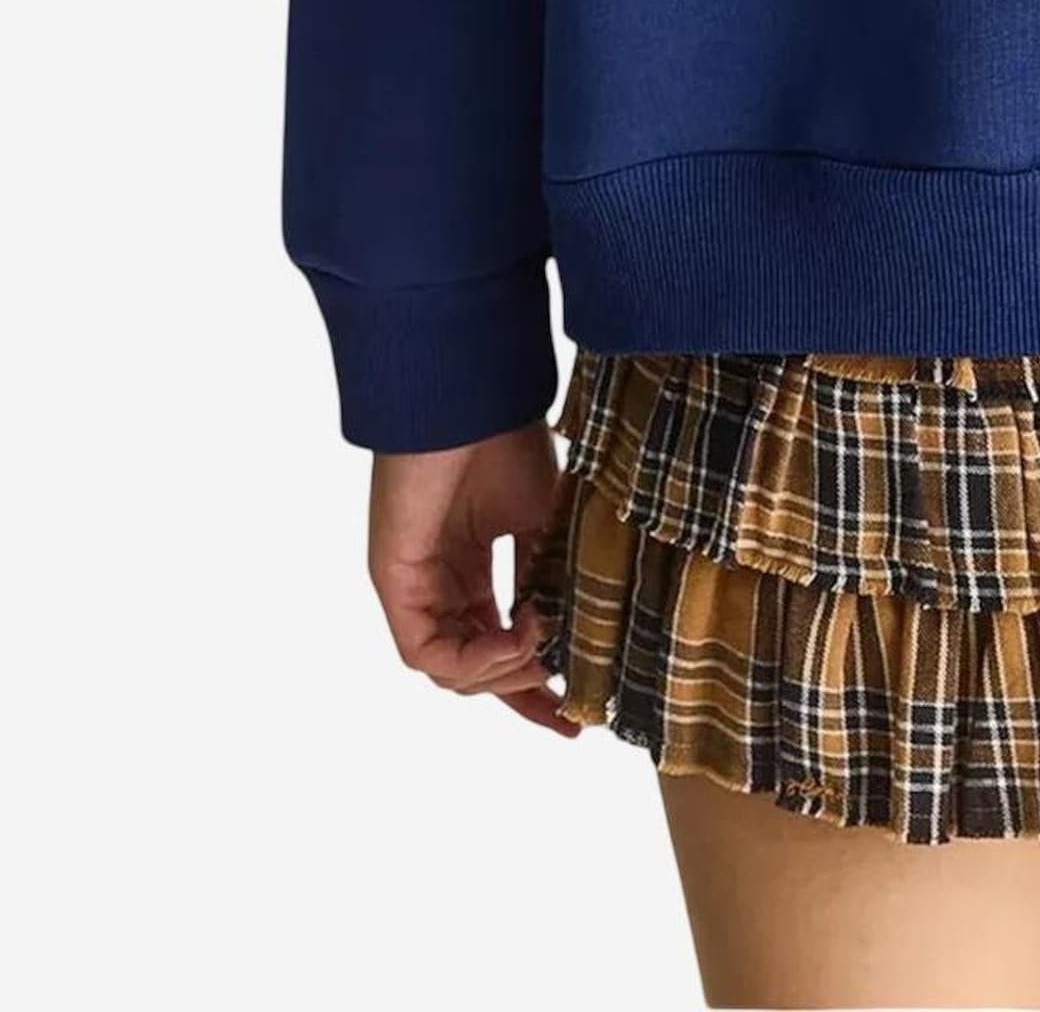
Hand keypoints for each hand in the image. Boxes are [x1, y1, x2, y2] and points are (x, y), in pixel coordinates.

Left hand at [367, 423, 576, 735]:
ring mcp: (416, 587)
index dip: (531, 682)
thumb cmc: (505, 442)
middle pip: (472, 669)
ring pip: (451, 670)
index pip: (495, 642)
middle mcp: (440, 584)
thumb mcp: (542, 521)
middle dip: (519, 694)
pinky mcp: (398, 584)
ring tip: (543, 652)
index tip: (570, 711)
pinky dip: (474, 661)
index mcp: (470, 567)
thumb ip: (545, 580)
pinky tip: (516, 639)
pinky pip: (427, 653)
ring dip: (502, 674)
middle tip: (563, 709)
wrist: (470, 399)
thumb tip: (565, 638)